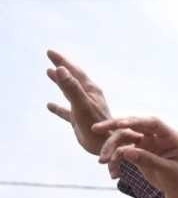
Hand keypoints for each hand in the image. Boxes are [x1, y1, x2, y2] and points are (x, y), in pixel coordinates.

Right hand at [45, 50, 115, 167]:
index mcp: (90, 90)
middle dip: (61, 66)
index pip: (74, 71)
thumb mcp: (81, 104)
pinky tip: (49, 105)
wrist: (109, 146)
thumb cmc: (97, 125)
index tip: (49, 52)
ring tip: (48, 72)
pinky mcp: (80, 120)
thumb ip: (71, 87)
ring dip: (60, 82)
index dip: (62, 61)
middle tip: (50, 56)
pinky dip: (58, 107)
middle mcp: (88, 97)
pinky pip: (66, 110)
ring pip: (69, 91)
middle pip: (72, 78)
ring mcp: (84, 108)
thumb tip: (59, 69)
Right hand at [93, 116, 177, 197]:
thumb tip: (126, 152)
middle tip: (95, 129)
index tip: (119, 124)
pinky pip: (122, 152)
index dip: (136, 121)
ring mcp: (147, 143)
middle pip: (134, 125)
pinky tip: (114, 175)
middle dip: (114, 126)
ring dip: (111, 149)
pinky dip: (115, 162)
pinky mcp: (139, 152)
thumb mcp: (167, 170)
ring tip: (102, 163)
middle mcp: (157, 136)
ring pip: (124, 138)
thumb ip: (148, 160)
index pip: (152, 123)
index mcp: (170, 136)